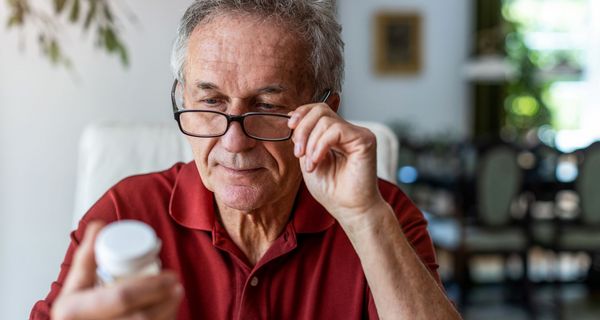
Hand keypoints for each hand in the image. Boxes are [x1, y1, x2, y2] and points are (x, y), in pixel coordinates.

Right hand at [52, 221, 183, 319]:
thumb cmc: (76, 314)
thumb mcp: (74, 286)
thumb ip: (87, 257)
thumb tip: (100, 225)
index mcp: (74, 311)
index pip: (122, 296)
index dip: (151, 285)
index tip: (170, 275)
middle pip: (141, 317)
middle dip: (166, 299)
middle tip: (177, 285)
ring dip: (168, 311)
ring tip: (177, 295)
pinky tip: (169, 312)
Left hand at [288, 102, 386, 225]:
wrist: (349, 209)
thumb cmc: (332, 190)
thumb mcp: (309, 159)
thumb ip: (304, 139)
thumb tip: (292, 117)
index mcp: (335, 134)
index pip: (318, 110)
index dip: (302, 113)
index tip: (290, 128)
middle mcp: (348, 130)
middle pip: (320, 110)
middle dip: (303, 129)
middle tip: (298, 152)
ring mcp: (358, 133)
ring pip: (326, 121)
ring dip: (311, 143)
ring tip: (311, 164)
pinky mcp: (365, 139)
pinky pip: (336, 130)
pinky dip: (321, 146)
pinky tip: (317, 161)